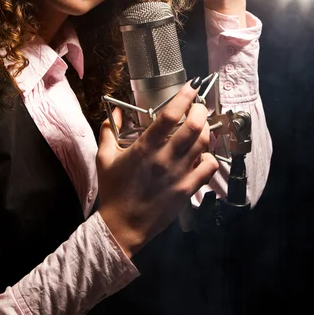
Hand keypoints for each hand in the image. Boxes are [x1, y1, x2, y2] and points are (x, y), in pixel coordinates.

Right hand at [96, 80, 218, 256]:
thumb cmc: (113, 191)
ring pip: (203, 144)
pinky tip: (202, 154)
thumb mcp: (104, 158)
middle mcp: (164, 158)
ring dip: (205, 130)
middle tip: (199, 106)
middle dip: (201, 110)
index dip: (184, 97)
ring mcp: (178, 174)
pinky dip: (209, 156)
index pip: (170, 115)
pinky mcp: (187, 189)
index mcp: (144, 147)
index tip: (190, 88)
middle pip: (193, 126)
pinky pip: (208, 167)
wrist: (122, 226)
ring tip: (201, 125)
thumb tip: (115, 112)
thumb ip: (108, 131)